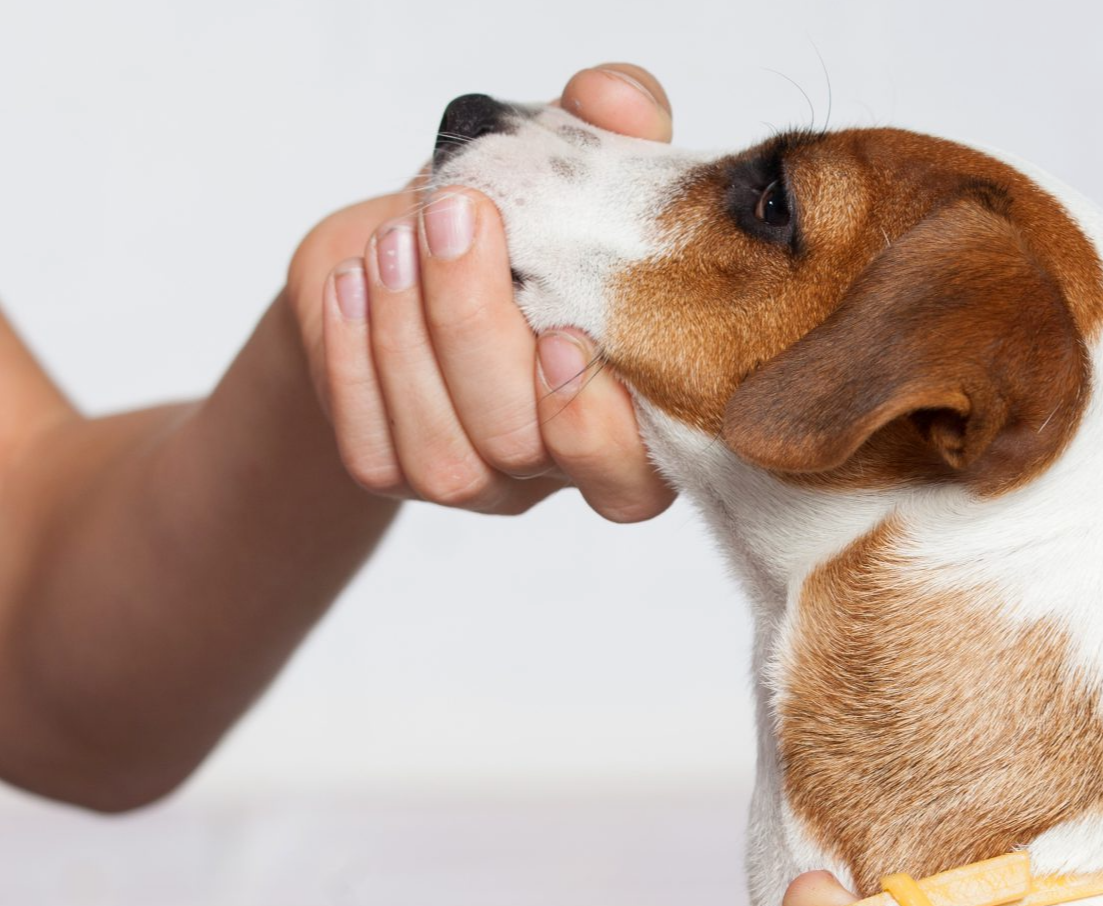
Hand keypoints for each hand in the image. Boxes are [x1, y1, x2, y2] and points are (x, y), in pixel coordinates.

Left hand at [285, 63, 675, 521]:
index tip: (560, 333)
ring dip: (407, 339)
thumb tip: (618, 104)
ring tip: (393, 239)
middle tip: (452, 218)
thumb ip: (610, 128)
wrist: (413, 249)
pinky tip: (351, 284)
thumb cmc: (517, 223)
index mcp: (630, 421)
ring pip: (444, 458)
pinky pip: (372, 448)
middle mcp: (557, 470)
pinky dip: (355, 360)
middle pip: (519, 447)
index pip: (631, 482)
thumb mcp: (570, 163)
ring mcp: (479, 484)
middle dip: (475, 331)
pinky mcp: (396, 471)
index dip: (594, 428)